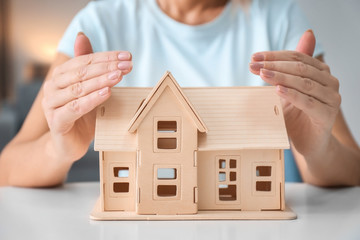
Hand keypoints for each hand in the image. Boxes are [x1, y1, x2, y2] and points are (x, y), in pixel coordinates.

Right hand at [42, 33, 132, 161]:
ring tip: (119, 76)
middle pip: (81, 73)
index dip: (106, 57)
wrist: (69, 144)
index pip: (84, 61)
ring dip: (101, 81)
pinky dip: (91, 100)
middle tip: (128, 65)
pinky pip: (75, 108)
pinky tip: (106, 93)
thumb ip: (88, 67)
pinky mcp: (56, 122)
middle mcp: (53, 87)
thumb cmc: (82, 116)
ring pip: (78, 89)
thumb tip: (81, 35)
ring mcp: (52, 104)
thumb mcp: (89, 90)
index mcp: (61, 76)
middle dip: (107, 67)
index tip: (128, 56)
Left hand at [249, 30, 340, 157]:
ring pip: (304, 83)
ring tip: (262, 74)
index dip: (274, 56)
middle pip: (300, 68)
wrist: (309, 142)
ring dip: (280, 77)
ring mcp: (331, 98)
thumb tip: (299, 36)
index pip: (297, 57)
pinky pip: (308, 102)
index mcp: (321, 71)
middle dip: (274, 65)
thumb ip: (288, 69)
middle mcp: (330, 81)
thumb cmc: (297, 115)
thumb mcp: (288, 89)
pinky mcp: (328, 114)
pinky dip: (292, 95)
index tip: (254, 57)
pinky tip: (278, 90)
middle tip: (254, 66)